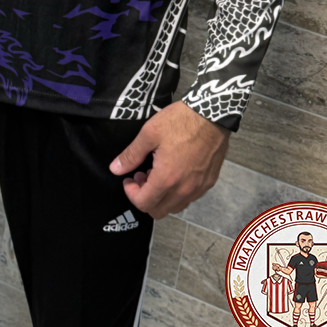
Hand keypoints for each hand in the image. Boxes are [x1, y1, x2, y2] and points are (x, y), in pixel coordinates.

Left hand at [109, 101, 228, 218]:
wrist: (211, 115)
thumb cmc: (179, 122)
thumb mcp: (149, 134)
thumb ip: (131, 155)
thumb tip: (115, 169)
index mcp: (167, 179)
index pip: (144, 204)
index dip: (131, 193)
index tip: (129, 178)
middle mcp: (184, 190)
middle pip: (159, 211)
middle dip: (145, 197)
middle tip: (142, 176)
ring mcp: (198, 188)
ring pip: (175, 207)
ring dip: (162, 196)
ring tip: (158, 173)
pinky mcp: (209, 183)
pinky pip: (189, 198)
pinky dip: (177, 192)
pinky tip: (175, 172)